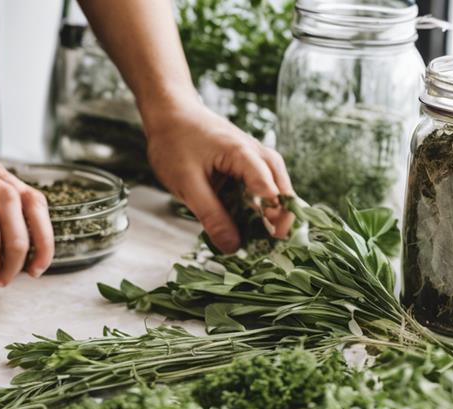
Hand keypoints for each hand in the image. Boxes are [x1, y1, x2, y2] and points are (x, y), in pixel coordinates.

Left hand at [145, 103, 294, 252]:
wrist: (170, 113)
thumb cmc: (175, 142)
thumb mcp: (188, 184)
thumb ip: (211, 215)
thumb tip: (233, 247)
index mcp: (245, 156)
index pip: (273, 193)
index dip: (276, 222)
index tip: (273, 246)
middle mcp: (259, 156)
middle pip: (283, 192)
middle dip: (280, 222)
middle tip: (271, 250)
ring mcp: (256, 159)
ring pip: (275, 192)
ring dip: (269, 216)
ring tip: (261, 243)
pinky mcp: (247, 165)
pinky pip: (260, 189)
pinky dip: (256, 208)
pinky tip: (246, 226)